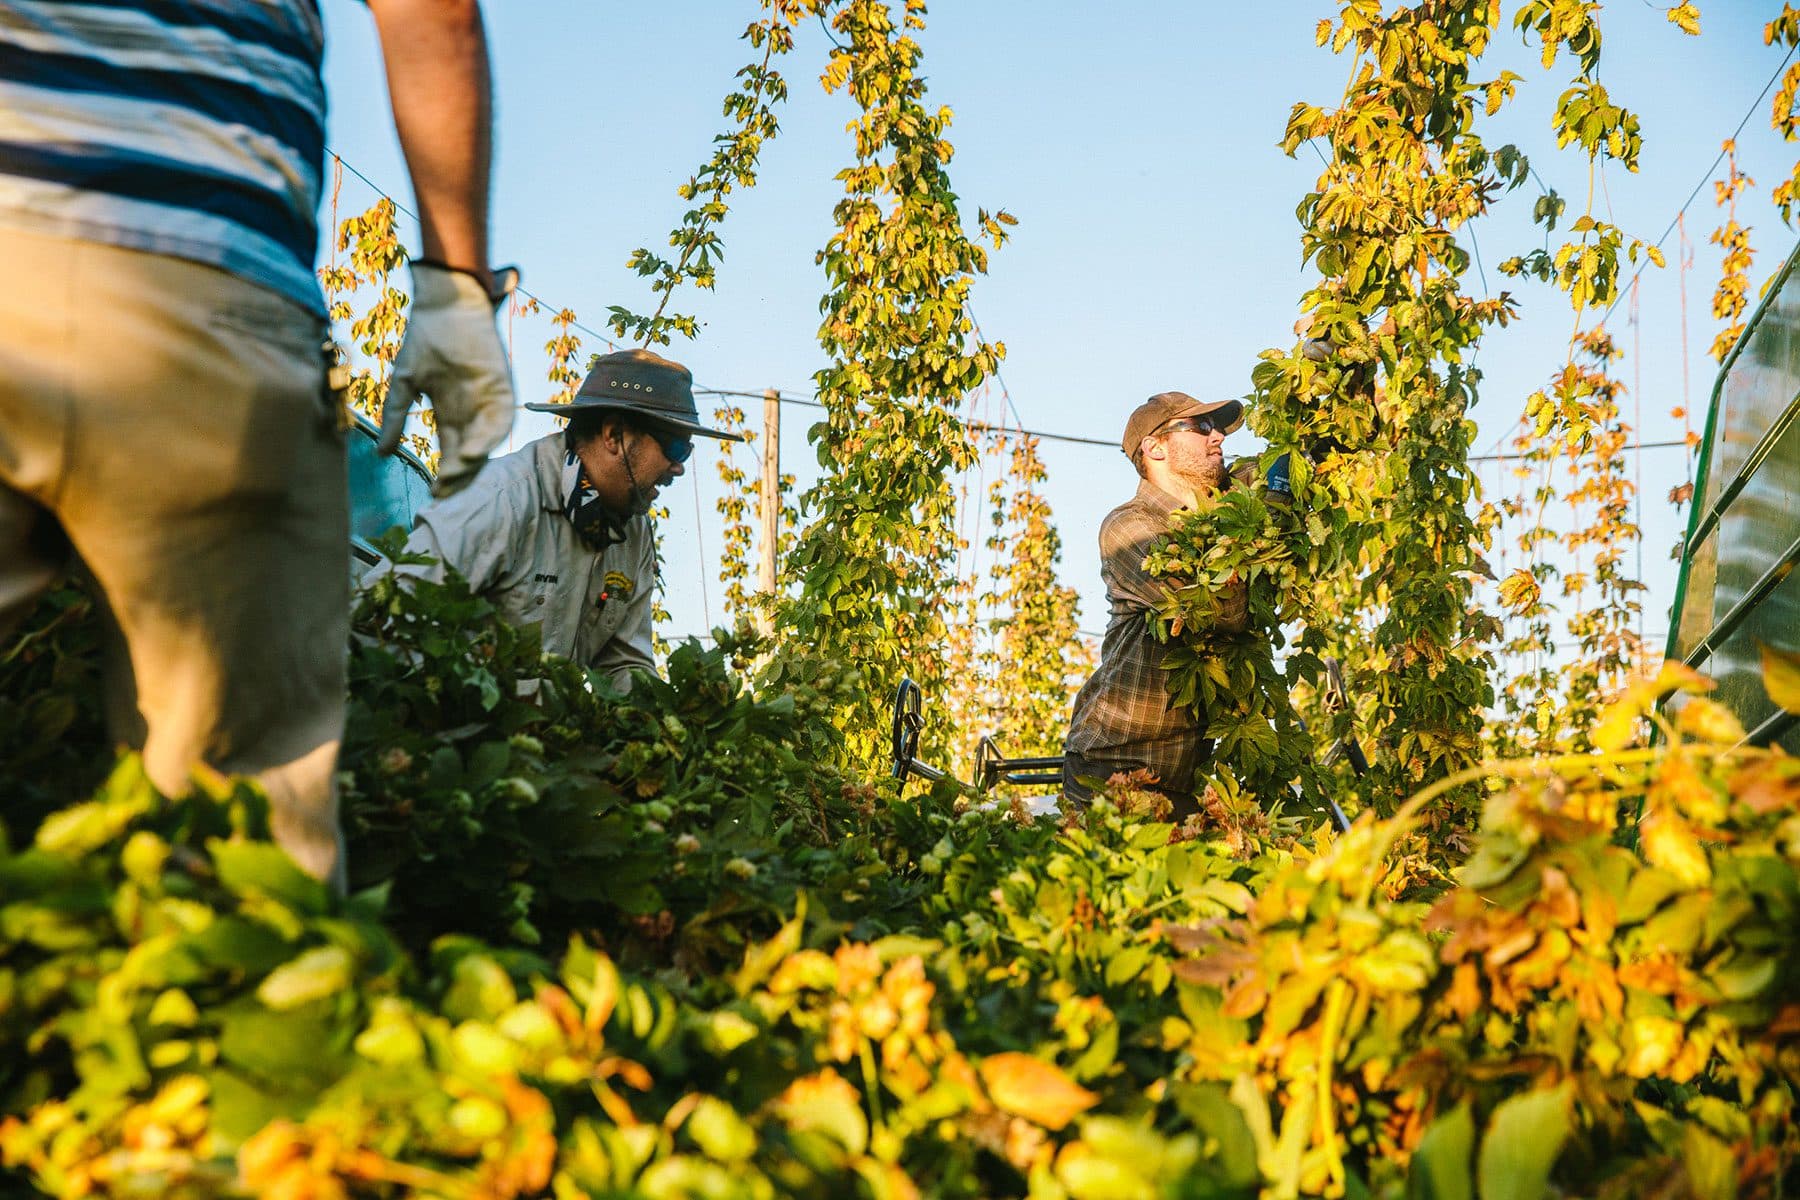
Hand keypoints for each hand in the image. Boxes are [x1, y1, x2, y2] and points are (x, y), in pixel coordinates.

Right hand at [379, 262, 518, 496]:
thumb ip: (395, 418)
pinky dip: (489, 439)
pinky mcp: (502, 388)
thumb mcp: (404, 384)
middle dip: (459, 476)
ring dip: (472, 462)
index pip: (452, 451)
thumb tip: (381, 453)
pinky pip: (501, 421)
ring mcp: (490, 400)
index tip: (434, 493)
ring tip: (455, 477)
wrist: (444, 303)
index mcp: (451, 411)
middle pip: (470, 453)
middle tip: (444, 495)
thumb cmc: (425, 338)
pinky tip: (474, 453)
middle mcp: (473, 410)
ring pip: (486, 442)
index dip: (445, 473)